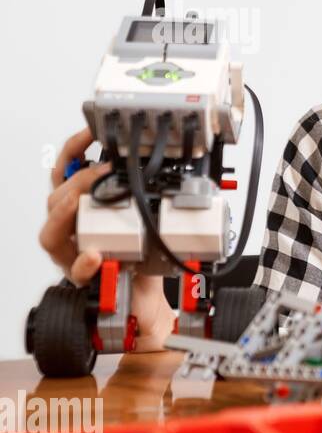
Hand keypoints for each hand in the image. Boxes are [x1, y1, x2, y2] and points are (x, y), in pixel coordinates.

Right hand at [38, 128, 174, 350]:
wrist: (144, 300)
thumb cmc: (140, 261)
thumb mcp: (145, 221)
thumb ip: (143, 198)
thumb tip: (160, 169)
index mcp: (83, 213)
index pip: (66, 176)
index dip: (73, 151)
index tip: (88, 132)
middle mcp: (72, 234)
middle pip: (55, 200)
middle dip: (76, 181)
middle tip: (99, 172)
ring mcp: (73, 257)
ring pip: (50, 235)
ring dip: (64, 214)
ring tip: (77, 202)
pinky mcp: (84, 280)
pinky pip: (76, 271)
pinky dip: (83, 262)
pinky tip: (94, 254)